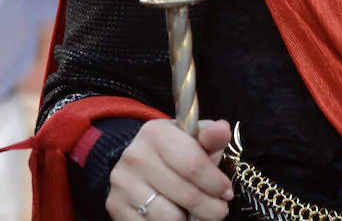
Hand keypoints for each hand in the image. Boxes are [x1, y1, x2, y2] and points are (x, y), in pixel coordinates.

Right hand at [106, 118, 233, 220]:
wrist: (139, 161)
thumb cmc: (176, 149)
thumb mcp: (194, 137)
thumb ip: (211, 136)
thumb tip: (223, 129)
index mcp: (156, 133)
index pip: (193, 165)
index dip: (215, 183)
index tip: (227, 193)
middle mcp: (135, 156)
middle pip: (184, 194)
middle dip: (209, 208)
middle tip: (219, 211)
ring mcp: (122, 183)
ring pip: (169, 217)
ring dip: (190, 220)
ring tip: (198, 214)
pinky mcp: (115, 205)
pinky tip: (178, 216)